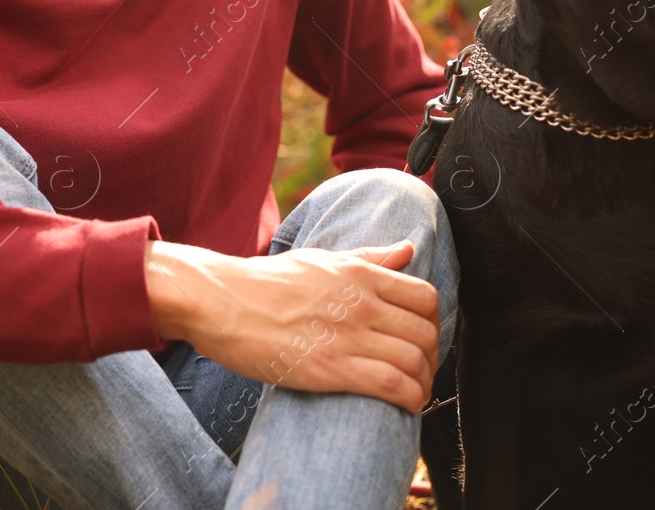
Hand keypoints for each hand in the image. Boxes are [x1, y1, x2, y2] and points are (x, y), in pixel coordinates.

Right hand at [144, 239, 439, 411]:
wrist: (221, 302)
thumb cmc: (266, 282)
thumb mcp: (322, 260)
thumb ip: (369, 257)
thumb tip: (408, 248)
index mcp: (361, 273)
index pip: (426, 297)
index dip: (433, 324)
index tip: (423, 340)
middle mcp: (362, 302)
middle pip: (426, 333)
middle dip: (431, 358)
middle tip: (420, 372)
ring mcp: (348, 335)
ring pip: (414, 362)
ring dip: (423, 383)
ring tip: (413, 393)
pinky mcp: (331, 368)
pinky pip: (391, 385)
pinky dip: (410, 399)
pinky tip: (407, 406)